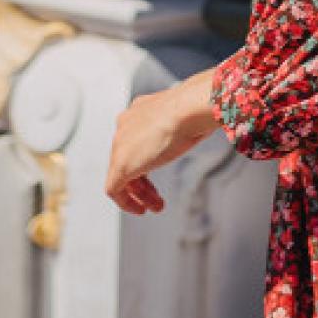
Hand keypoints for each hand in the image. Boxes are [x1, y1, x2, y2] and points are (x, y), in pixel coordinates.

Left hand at [104, 68, 219, 214]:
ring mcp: (120, 144)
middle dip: (144, 180)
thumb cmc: (197, 108)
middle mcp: (126, 124)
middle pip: (129, 157)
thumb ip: (183, 121)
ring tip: (156, 206)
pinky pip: (114, 189)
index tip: (162, 168)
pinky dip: (127, 202)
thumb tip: (202, 124)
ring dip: (139, 193)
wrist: (189, 107)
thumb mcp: (188, 114)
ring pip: (122, 174)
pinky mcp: (120, 165)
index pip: (137, 139)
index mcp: (140, 109)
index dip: (149, 157)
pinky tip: (141, 209)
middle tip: (158, 196)